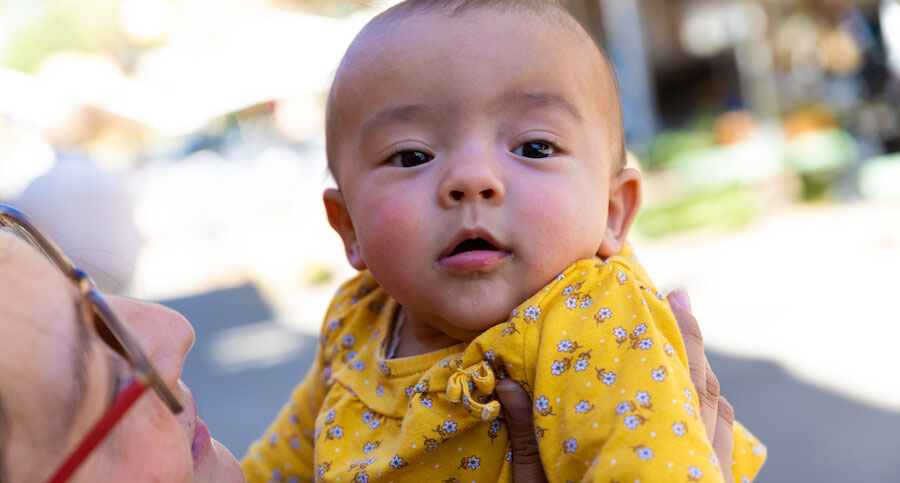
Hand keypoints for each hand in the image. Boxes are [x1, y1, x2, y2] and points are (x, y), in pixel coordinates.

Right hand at [495, 291, 735, 482]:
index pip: (675, 382)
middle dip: (694, 343)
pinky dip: (713, 417)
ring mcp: (708, 480)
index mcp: (654, 457)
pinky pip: (722, 447)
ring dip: (705, 377)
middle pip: (706, 392)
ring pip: (720, 418)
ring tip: (688, 344)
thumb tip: (508, 381)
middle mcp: (693, 465)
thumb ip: (531, 440)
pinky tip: (697, 406)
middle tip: (682, 301)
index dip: (680, 334)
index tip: (675, 294)